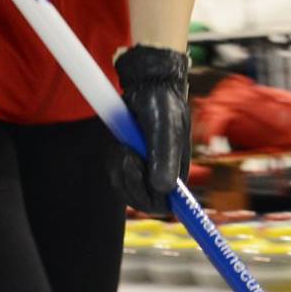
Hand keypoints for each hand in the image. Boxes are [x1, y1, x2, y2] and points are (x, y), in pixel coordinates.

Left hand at [109, 45, 191, 210]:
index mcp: (177, 172)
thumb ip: (165, 158)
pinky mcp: (129, 161)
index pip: (166, 204)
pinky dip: (113, 160)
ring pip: (125, 186)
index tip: (141, 182)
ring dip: (119, 167)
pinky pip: (115, 173)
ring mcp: (145, 169)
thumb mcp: (165, 130)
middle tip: (127, 154)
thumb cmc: (162, 105)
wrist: (147, 87)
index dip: (152, 201)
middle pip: (142, 200)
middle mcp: (162, 174)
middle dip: (130, 180)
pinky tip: (119, 143)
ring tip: (124, 143)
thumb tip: (163, 188)